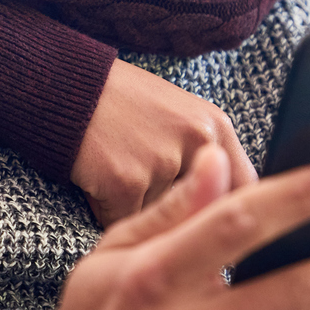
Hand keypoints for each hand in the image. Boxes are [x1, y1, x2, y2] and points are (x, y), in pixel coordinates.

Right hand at [71, 58, 255, 226]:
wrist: (66, 86)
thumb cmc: (120, 102)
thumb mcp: (176, 114)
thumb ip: (203, 152)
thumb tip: (223, 205)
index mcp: (215, 125)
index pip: (243, 186)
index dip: (224, 209)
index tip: (207, 221)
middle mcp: (197, 142)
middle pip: (201, 208)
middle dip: (178, 215)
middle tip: (154, 202)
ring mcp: (162, 162)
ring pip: (161, 218)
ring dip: (140, 212)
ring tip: (119, 173)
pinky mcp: (126, 182)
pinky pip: (125, 222)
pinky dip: (108, 211)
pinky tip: (99, 181)